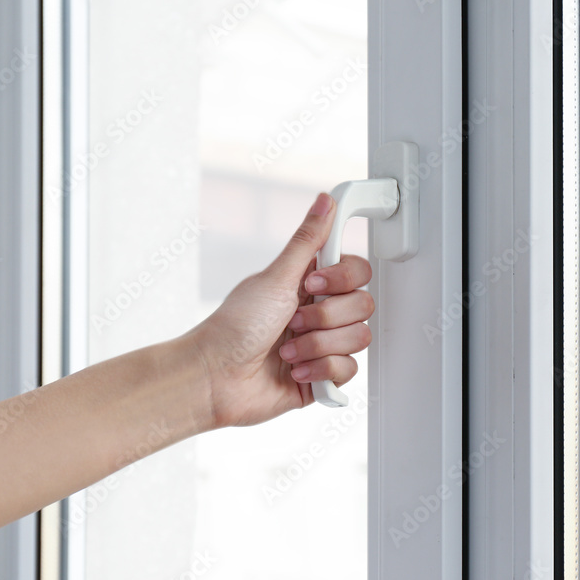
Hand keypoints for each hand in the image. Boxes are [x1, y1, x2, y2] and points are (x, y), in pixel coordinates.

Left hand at [188, 192, 374, 427]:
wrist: (216, 379)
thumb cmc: (234, 328)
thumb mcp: (275, 278)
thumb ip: (307, 240)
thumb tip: (326, 200)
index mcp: (309, 283)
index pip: (357, 271)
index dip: (342, 279)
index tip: (312, 284)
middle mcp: (319, 311)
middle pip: (362, 306)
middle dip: (325, 318)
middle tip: (294, 321)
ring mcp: (322, 344)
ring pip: (358, 338)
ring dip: (318, 346)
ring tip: (288, 350)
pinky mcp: (323, 375)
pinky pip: (348, 370)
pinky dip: (320, 370)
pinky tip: (296, 370)